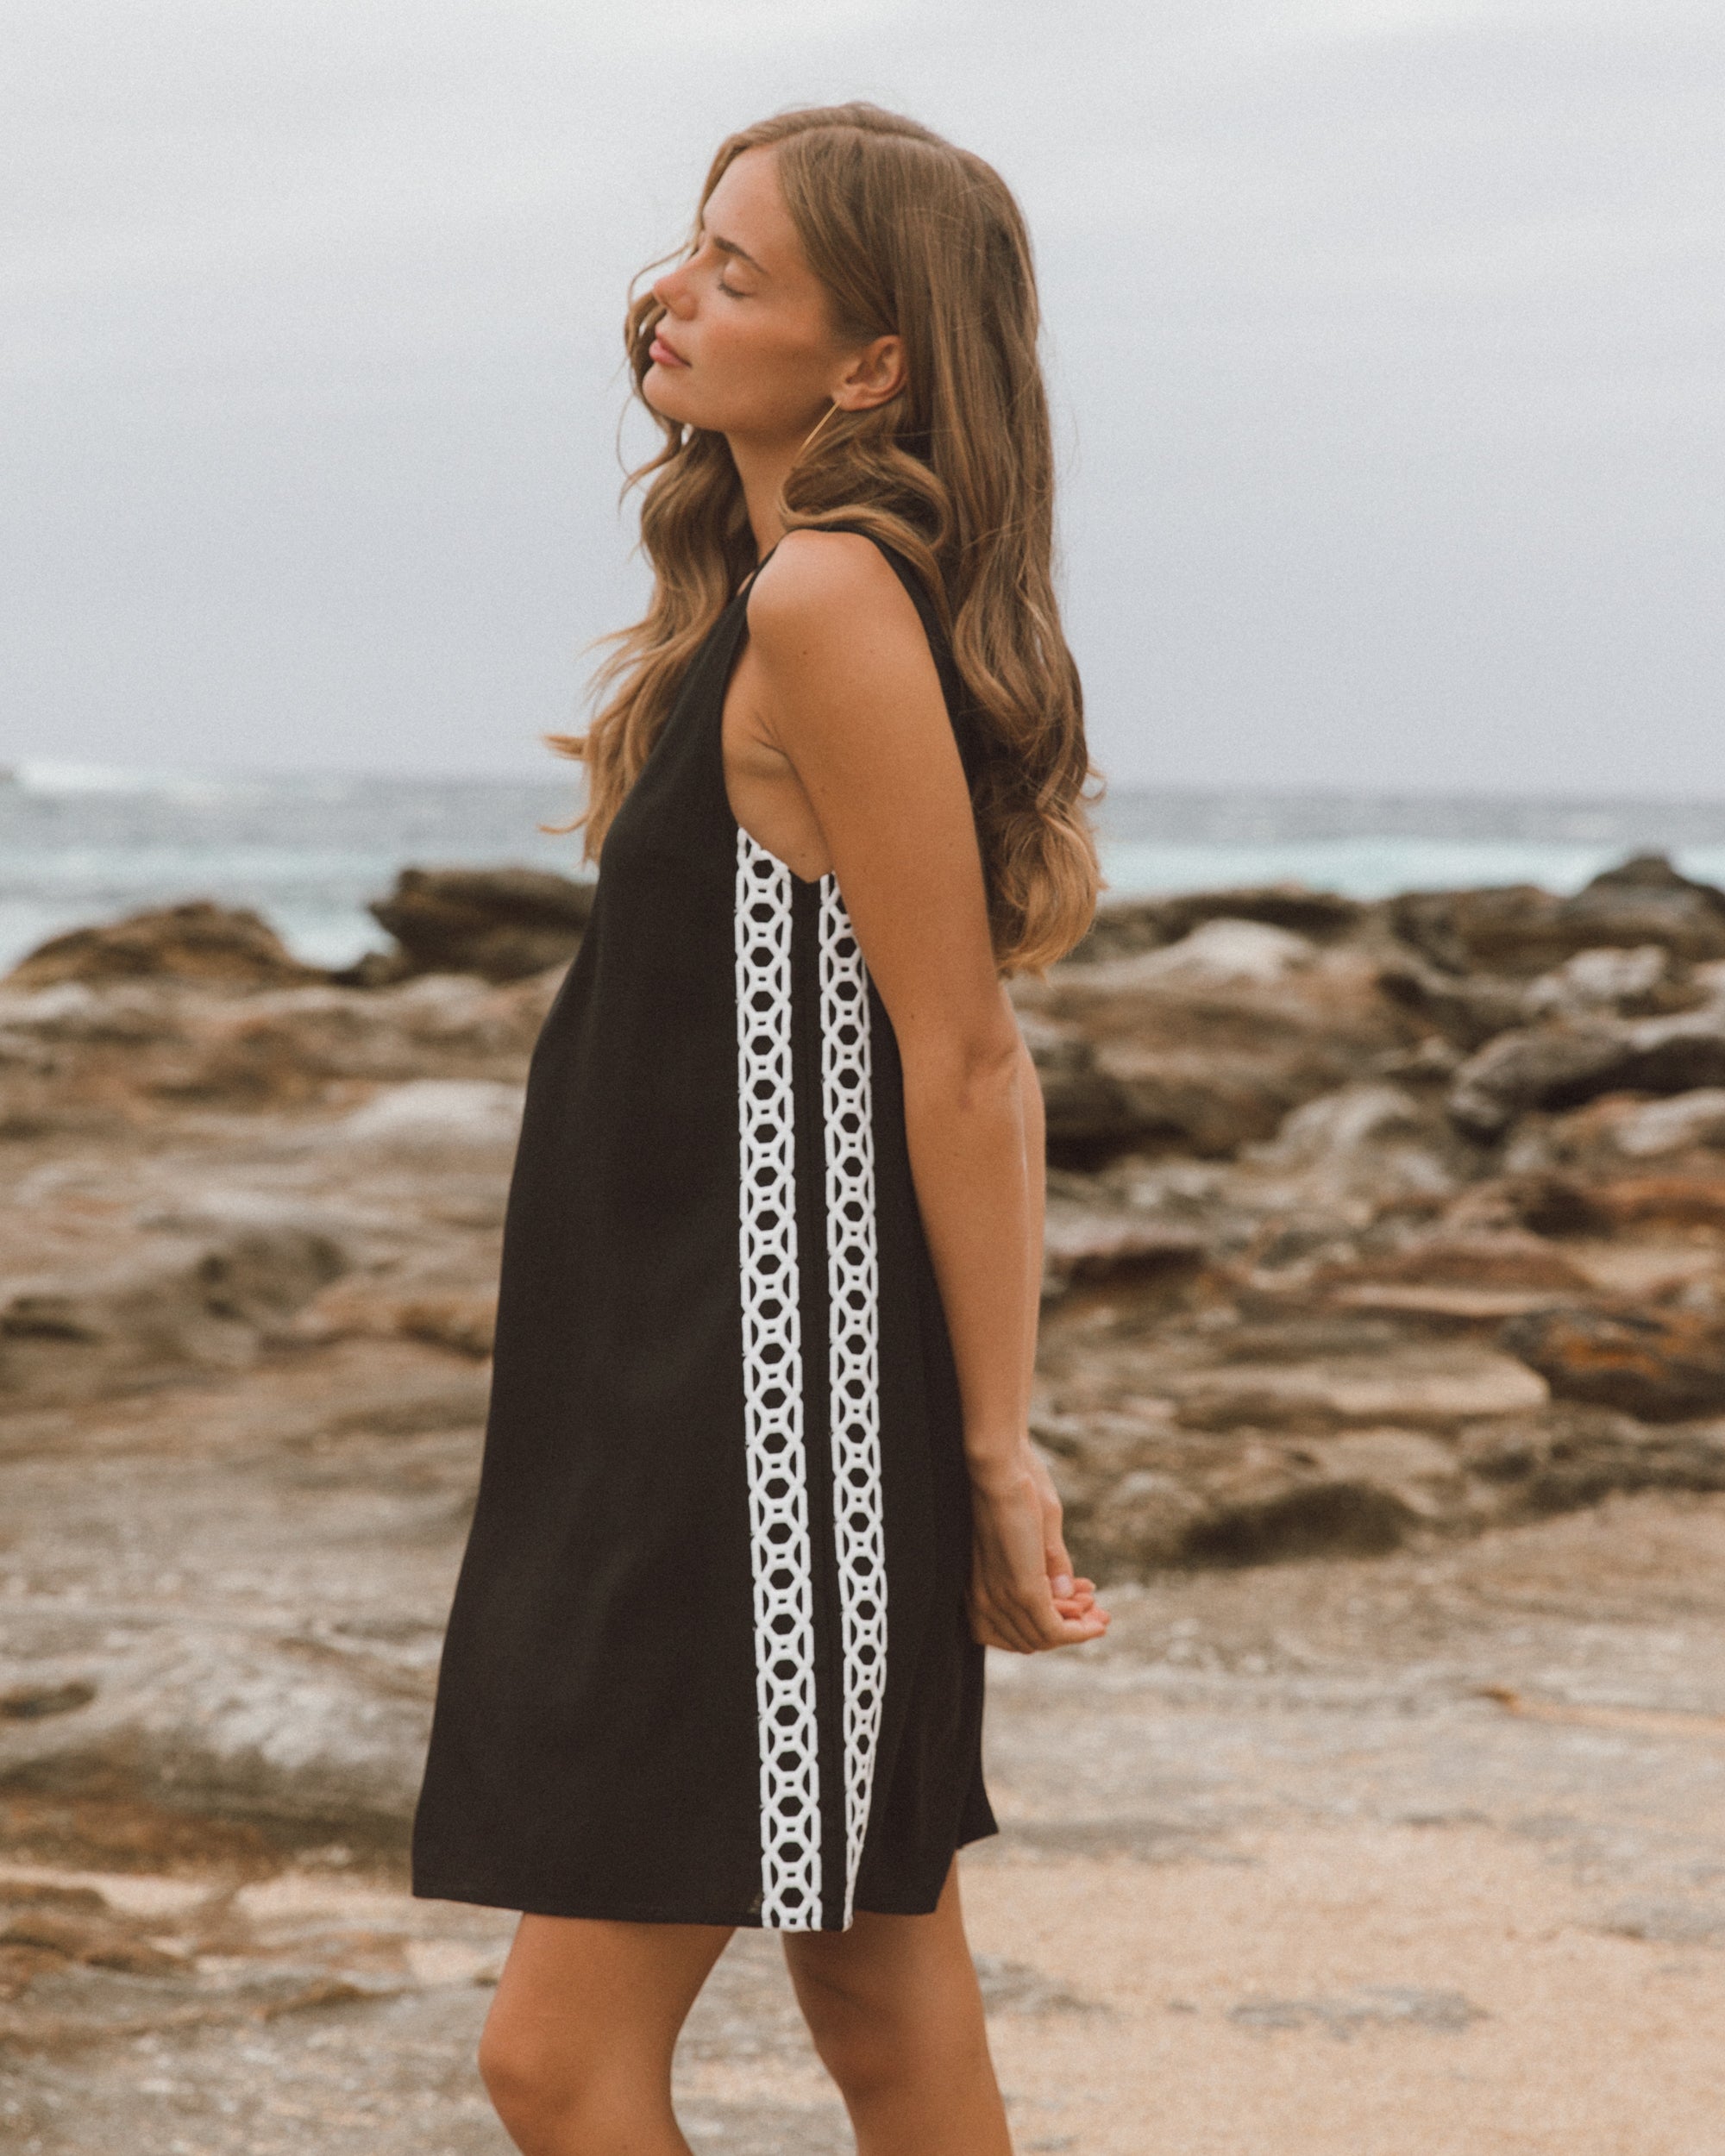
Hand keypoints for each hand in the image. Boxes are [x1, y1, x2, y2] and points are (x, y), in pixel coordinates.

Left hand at [965, 1440, 1109, 1653]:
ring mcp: (1001, 1598)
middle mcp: (983, 1600)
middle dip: (1065, 1630)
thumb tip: (1064, 1596)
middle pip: (1029, 1639)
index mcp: (978, 1586)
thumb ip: (1047, 1567)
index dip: (1046, 1626)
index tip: (1077, 1611)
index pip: (1011, 1630)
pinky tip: (1097, 1624)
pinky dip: (1079, 1632)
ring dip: (1077, 1630)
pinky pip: (1054, 1629)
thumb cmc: (1013, 1487)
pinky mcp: (1023, 1591)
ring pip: (1044, 1638)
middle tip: (1095, 1615)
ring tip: (1101, 1617)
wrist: (1000, 1466)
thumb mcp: (1034, 1533)